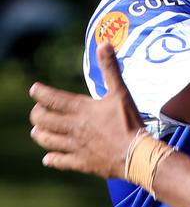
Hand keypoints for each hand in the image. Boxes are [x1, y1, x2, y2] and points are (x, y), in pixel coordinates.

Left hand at [29, 42, 144, 178]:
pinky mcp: (82, 163)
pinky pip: (60, 162)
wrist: (137, 154)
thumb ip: (110, 69)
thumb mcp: (121, 93)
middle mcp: (73, 127)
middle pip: (42, 120)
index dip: (39, 92)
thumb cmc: (130, 122)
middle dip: (36, 114)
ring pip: (47, 140)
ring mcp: (76, 146)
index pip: (50, 98)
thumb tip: (104, 44)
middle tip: (37, 112)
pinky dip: (52, 159)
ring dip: (40, 135)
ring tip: (38, 131)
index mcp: (81, 109)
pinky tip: (48, 158)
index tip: (35, 89)